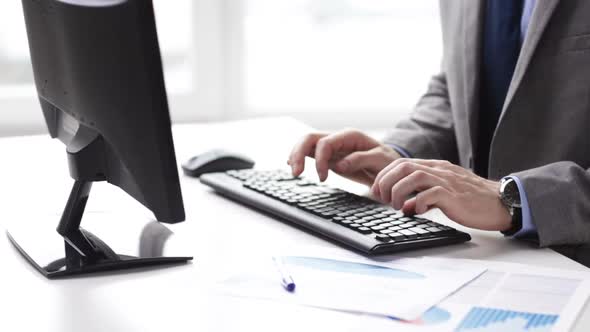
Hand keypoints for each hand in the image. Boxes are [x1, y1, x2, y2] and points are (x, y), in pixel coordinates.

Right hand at [287, 129, 400, 185]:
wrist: (390, 167)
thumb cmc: (388, 161)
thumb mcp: (381, 160)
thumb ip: (360, 160)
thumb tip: (338, 165)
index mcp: (350, 136)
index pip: (325, 143)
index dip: (320, 160)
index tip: (323, 179)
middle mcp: (338, 138)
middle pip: (310, 138)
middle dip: (299, 154)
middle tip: (296, 173)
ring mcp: (332, 146)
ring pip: (307, 143)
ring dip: (296, 155)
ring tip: (294, 171)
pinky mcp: (329, 155)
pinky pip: (310, 152)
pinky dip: (300, 157)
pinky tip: (293, 165)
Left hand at [371, 158, 511, 230]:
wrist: (501, 202)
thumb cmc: (472, 200)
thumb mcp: (443, 193)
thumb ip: (423, 195)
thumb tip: (406, 206)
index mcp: (435, 168)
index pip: (401, 163)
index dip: (384, 176)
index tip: (377, 191)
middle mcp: (439, 170)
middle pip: (403, 166)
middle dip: (386, 182)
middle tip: (382, 199)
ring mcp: (447, 181)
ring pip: (413, 175)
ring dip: (398, 191)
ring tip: (397, 206)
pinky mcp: (455, 195)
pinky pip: (431, 193)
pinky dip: (417, 202)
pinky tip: (417, 211)